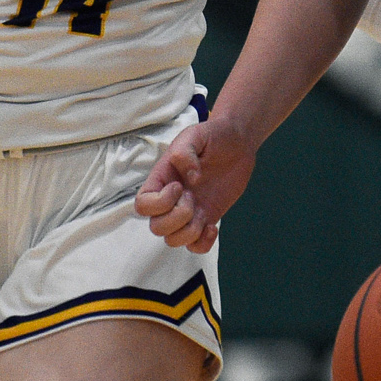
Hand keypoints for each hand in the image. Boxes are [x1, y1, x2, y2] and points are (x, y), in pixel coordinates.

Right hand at [134, 116, 255, 253]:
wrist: (238, 143)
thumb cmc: (213, 136)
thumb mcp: (196, 134)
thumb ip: (186, 152)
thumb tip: (191, 177)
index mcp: (162, 179)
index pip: (142, 205)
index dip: (159, 203)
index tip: (179, 186)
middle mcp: (171, 199)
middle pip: (156, 228)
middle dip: (177, 218)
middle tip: (193, 197)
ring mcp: (188, 211)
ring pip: (173, 240)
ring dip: (189, 231)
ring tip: (202, 212)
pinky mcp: (205, 220)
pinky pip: (195, 247)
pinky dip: (203, 244)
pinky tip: (213, 226)